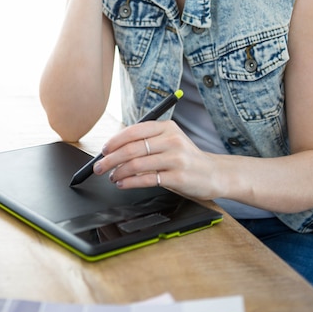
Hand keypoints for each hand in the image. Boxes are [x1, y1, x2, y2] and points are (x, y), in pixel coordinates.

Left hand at [93, 119, 220, 200]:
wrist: (213, 173)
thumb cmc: (185, 158)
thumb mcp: (169, 141)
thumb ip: (147, 141)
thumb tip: (114, 148)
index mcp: (167, 127)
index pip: (134, 131)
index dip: (115, 141)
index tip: (103, 150)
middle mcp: (172, 139)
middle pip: (132, 148)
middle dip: (110, 159)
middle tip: (99, 167)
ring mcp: (176, 158)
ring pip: (137, 164)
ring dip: (119, 172)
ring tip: (112, 177)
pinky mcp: (178, 176)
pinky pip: (147, 179)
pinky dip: (130, 182)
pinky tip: (123, 184)